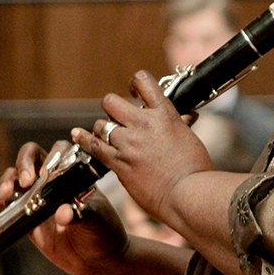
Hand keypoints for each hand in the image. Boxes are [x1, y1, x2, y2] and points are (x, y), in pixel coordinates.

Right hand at [0, 141, 128, 274]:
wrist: (97, 260)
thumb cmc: (104, 233)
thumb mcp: (97, 221)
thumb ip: (82, 215)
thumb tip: (63, 213)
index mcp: (73, 174)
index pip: (58, 151)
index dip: (51, 157)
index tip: (47, 174)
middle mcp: (52, 181)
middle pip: (30, 157)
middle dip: (23, 165)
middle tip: (25, 182)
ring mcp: (37, 198)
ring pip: (15, 179)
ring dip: (7, 181)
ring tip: (5, 194)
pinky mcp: (26, 219)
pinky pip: (7, 208)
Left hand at [72, 70, 213, 221]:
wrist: (188, 193)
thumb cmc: (195, 168)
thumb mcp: (190, 138)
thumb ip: (182, 124)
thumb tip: (189, 115)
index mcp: (164, 113)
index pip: (143, 81)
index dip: (134, 84)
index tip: (133, 92)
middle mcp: (143, 123)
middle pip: (112, 102)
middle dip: (113, 109)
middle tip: (119, 120)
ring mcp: (129, 143)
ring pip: (101, 124)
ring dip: (103, 130)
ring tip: (109, 138)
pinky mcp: (119, 162)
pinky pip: (94, 145)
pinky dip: (84, 139)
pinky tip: (77, 134)